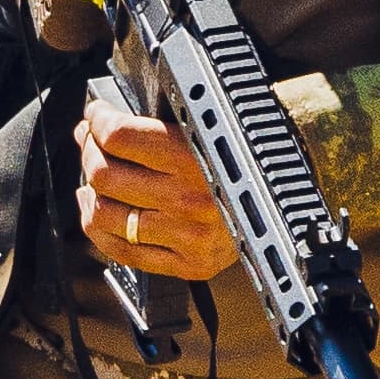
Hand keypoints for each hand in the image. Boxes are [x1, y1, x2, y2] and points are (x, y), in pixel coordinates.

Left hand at [76, 92, 238, 284]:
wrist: (290, 206)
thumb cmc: (245, 162)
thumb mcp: (208, 132)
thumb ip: (159, 126)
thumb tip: (102, 122)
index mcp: (197, 156)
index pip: (120, 135)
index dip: (98, 120)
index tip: (96, 115)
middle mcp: (190, 198)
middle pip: (105, 173)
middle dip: (89, 152)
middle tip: (90, 143)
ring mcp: (187, 235)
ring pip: (104, 214)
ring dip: (89, 191)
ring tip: (92, 179)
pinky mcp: (188, 263)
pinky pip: (122, 251)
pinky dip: (98, 229)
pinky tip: (96, 212)